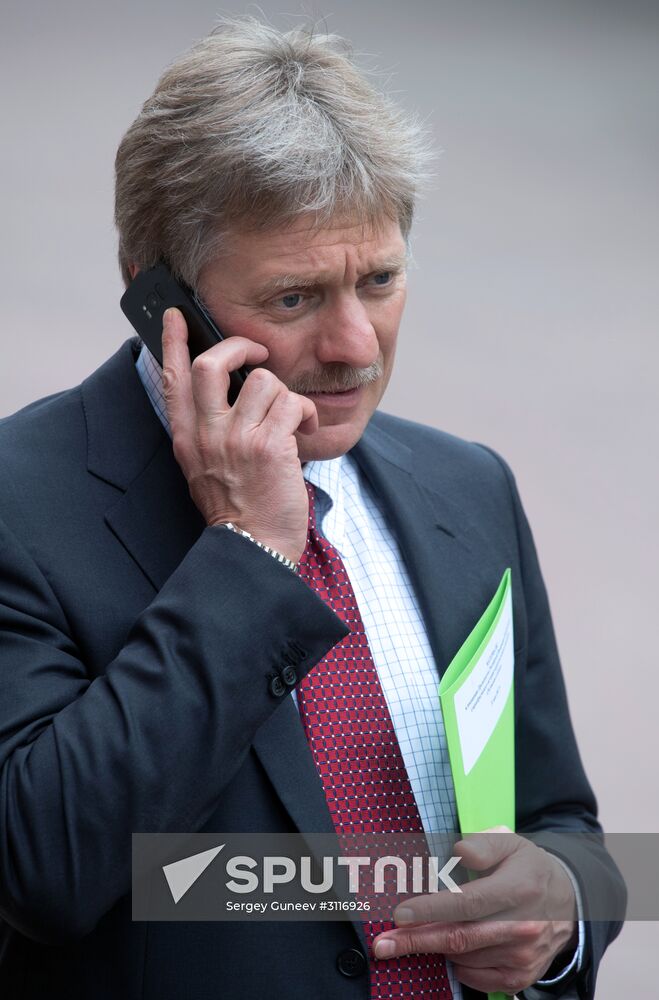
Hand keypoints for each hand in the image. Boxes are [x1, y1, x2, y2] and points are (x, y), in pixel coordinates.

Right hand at [160, 307, 317, 562]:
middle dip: (240, 347)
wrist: (254, 548)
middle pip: (211, 364)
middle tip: (258, 354)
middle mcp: (207, 435)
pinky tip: (308, 431)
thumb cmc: (240, 509)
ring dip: (286, 393)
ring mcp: (237, 439)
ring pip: (263, 381)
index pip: (172, 379)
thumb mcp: (207, 469)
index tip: (175, 316)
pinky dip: (307, 413)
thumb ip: (210, 432)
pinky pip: (293, 403)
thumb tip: (229, 393)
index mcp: (188, 439)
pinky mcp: (270, 446)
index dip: (173, 342)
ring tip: (293, 418)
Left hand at [373, 827, 577, 996]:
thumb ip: (483, 845)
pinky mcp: (521, 976)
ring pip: (465, 957)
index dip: (432, 909)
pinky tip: (449, 950)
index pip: (468, 903)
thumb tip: (459, 851)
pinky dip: (458, 966)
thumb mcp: (510, 843)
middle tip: (383, 944)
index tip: (400, 913)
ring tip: (414, 936)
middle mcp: (522, 927)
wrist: (567, 901)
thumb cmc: (527, 868)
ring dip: (435, 948)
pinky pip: (478, 978)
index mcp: (518, 889)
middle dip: (416, 941)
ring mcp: (523, 956)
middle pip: (460, 937)